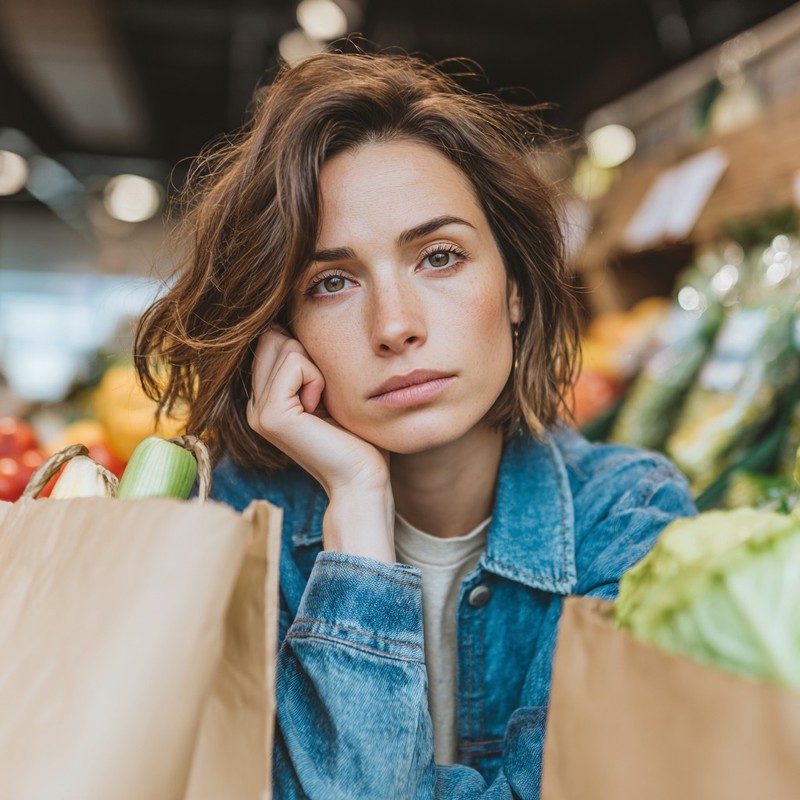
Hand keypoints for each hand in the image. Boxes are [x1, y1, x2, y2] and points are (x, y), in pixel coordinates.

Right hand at [247, 327, 394, 561]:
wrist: (363, 479)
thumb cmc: (358, 437)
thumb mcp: (331, 389)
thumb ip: (310, 362)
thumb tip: (302, 317)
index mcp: (266, 399)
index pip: (272, 338)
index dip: (303, 345)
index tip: (325, 380)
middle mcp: (255, 404)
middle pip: (272, 336)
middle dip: (306, 351)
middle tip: (325, 391)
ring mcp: (258, 411)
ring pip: (282, 344)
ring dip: (315, 366)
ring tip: (323, 402)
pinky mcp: (270, 416)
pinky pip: (293, 363)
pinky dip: (317, 377)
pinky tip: (321, 407)